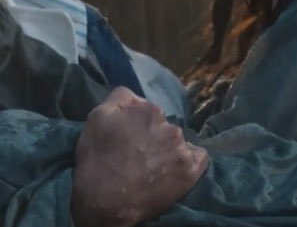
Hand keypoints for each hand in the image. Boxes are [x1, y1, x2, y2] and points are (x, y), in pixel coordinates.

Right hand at [72, 87, 208, 226]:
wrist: (106, 200)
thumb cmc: (98, 158)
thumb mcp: (97, 117)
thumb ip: (120, 97)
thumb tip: (136, 96)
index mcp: (150, 110)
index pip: (145, 111)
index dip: (134, 124)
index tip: (125, 139)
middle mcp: (171, 126)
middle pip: (162, 126)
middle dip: (151, 136)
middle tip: (136, 154)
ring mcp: (182, 150)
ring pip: (177, 142)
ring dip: (167, 149)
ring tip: (151, 167)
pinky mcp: (190, 172)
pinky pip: (199, 158)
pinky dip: (190, 160)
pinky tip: (176, 168)